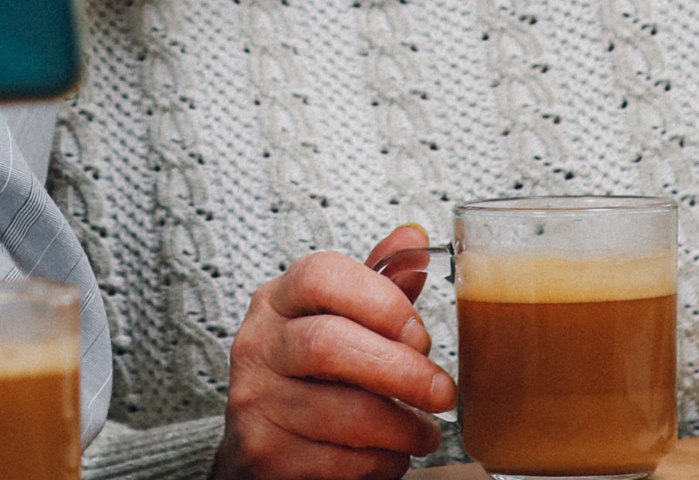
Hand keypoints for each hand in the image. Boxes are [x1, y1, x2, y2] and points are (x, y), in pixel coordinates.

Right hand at [213, 224, 454, 479]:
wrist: (262, 446)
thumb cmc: (309, 376)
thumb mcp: (337, 320)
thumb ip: (377, 284)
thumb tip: (415, 241)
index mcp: (278, 300)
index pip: (321, 276)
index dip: (380, 302)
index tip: (418, 333)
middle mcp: (259, 345)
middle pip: (330, 344)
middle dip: (402, 371)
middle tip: (442, 391)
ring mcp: (256, 402)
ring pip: (344, 413)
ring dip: (402, 427)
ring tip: (424, 431)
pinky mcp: (266, 455)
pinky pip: (340, 462)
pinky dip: (382, 461)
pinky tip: (392, 453)